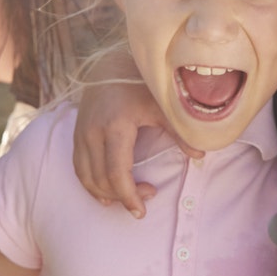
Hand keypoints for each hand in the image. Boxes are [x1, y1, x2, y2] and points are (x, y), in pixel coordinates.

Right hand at [71, 77, 194, 216]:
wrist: (111, 64)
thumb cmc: (140, 85)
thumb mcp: (162, 106)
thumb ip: (180, 132)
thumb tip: (200, 155)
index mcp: (115, 126)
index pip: (117, 173)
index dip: (129, 196)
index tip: (141, 211)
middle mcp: (93, 132)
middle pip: (102, 179)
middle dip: (123, 196)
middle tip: (148, 194)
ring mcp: (81, 133)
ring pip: (87, 177)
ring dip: (106, 193)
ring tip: (127, 197)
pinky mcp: (76, 134)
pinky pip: (79, 168)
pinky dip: (91, 183)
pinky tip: (106, 192)